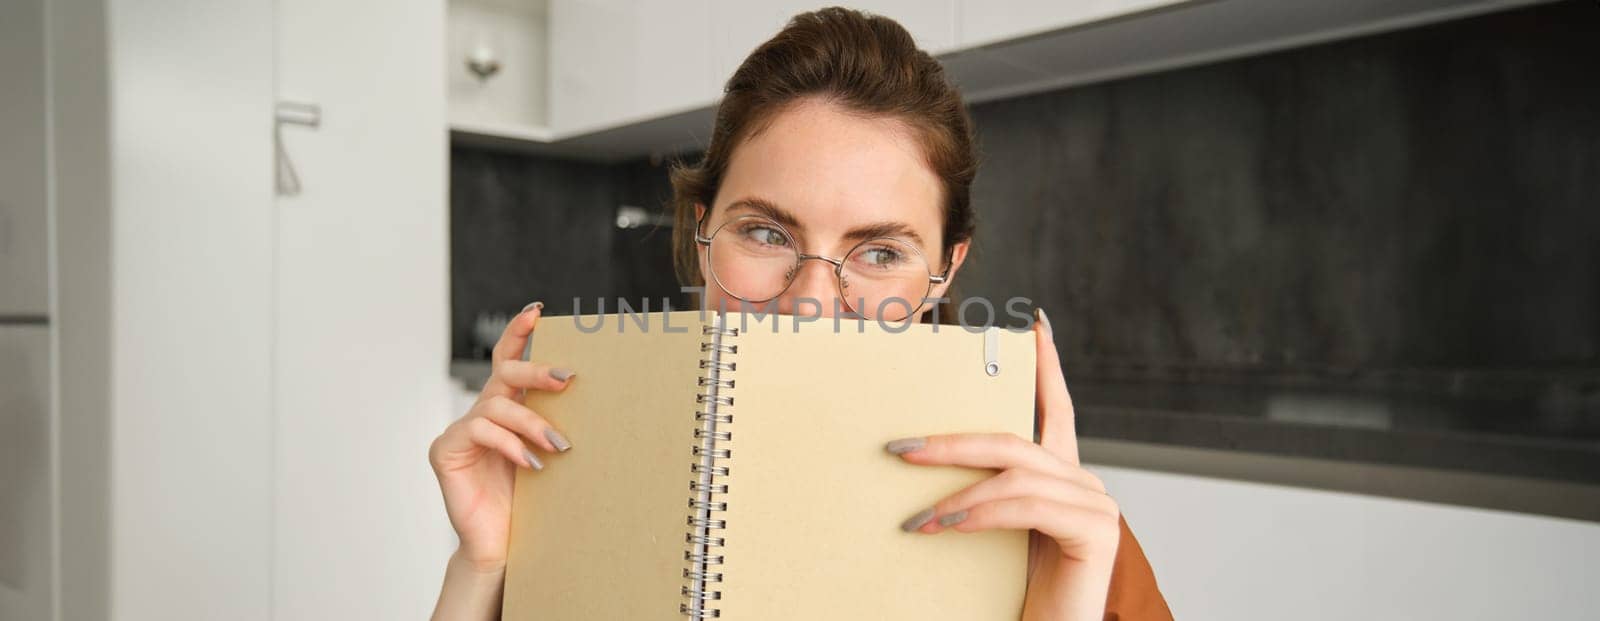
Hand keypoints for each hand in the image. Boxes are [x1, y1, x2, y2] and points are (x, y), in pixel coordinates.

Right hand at [428, 301, 576, 572]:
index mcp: (504, 408)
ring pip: (497, 406)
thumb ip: (553, 423)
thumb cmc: (529, 500)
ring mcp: (460, 431)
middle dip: (535, 370)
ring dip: (532, 423)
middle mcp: (480, 413)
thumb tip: (589, 396)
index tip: (537, 312)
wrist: (502, 545)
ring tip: (558, 445)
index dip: (518, 333)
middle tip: (567, 378)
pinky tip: (531, 463)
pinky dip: (509, 445)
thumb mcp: (546, 454)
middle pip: (503, 373)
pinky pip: (480, 432)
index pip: (506, 360)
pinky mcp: (446, 451)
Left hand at [890, 309, 1119, 620]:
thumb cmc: (1016, 593)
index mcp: (1061, 480)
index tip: (1035, 325)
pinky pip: (1027, 504)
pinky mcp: (1096, 531)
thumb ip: (978, 499)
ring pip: (1016, 472)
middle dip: (952, 441)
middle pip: (1015, 440)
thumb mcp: (990, 536)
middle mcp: (1084, 484)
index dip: (1047, 367)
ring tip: (914, 519)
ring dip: (956, 492)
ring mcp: (1096, 505)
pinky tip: (946, 525)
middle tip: (900, 449)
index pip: (1056, 411)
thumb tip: (920, 463)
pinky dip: (981, 512)